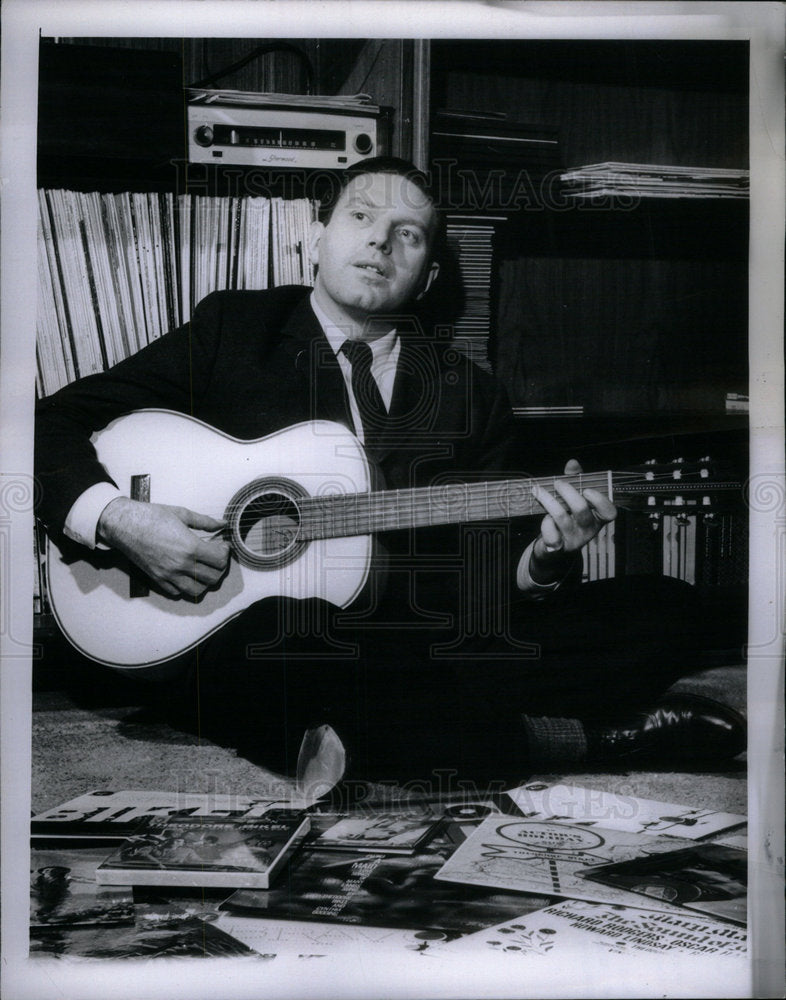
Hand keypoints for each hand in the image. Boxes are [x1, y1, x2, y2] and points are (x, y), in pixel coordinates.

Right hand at [97, 497, 229, 598]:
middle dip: (220, 567)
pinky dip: (185, 586)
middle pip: (213, 577)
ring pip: (197, 590)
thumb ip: (205, 521)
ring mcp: (168, 575)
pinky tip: (186, 573)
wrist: (124, 524)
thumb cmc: (151, 516)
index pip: (220, 560)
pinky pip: (177, 592)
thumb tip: (222, 524)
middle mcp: (180, 565)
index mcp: (189, 547)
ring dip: (205, 581)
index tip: (222, 545)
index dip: (226, 552)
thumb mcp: (182, 513)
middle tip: (216, 556)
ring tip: (204, 568)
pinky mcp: (157, 579)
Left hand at [529, 459, 616, 583]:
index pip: (609, 513)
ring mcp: (573, 540)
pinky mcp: (557, 548)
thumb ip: (575, 480)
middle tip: (557, 483)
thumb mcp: (573, 499)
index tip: (586, 490)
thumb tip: (572, 463)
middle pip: (581, 509)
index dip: (600, 500)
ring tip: (538, 490)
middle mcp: (587, 530)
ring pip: (562, 518)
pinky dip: (545, 524)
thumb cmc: (567, 518)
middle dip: (567, 492)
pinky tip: (543, 517)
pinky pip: (551, 535)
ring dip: (548, 500)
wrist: (553, 550)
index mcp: (596, 518)